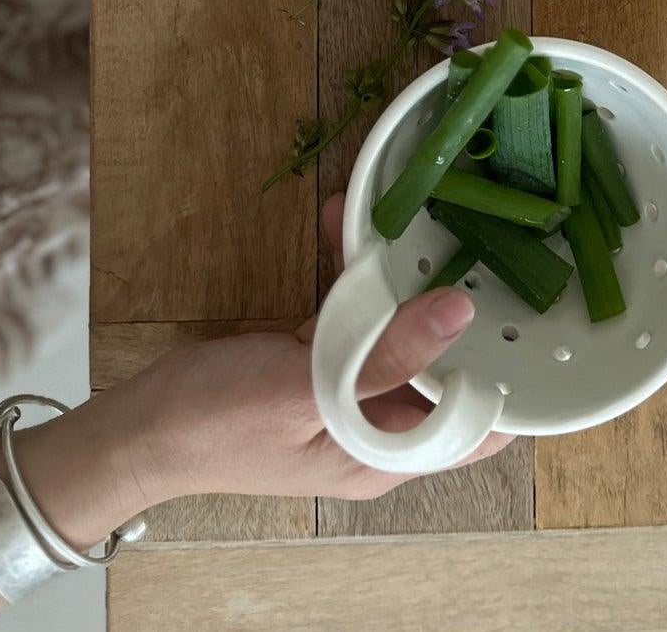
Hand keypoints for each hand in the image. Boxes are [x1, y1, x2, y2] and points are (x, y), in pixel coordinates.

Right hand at [117, 193, 513, 503]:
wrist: (136, 426)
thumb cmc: (217, 422)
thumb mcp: (306, 388)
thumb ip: (384, 354)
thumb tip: (460, 312)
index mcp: (386, 452)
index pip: (477, 425)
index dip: (509, 376)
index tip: (530, 309)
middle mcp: (378, 424)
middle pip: (442, 367)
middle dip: (455, 305)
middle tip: (477, 236)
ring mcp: (348, 391)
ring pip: (397, 330)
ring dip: (398, 276)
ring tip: (407, 216)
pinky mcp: (319, 362)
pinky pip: (351, 314)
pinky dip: (351, 275)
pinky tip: (343, 222)